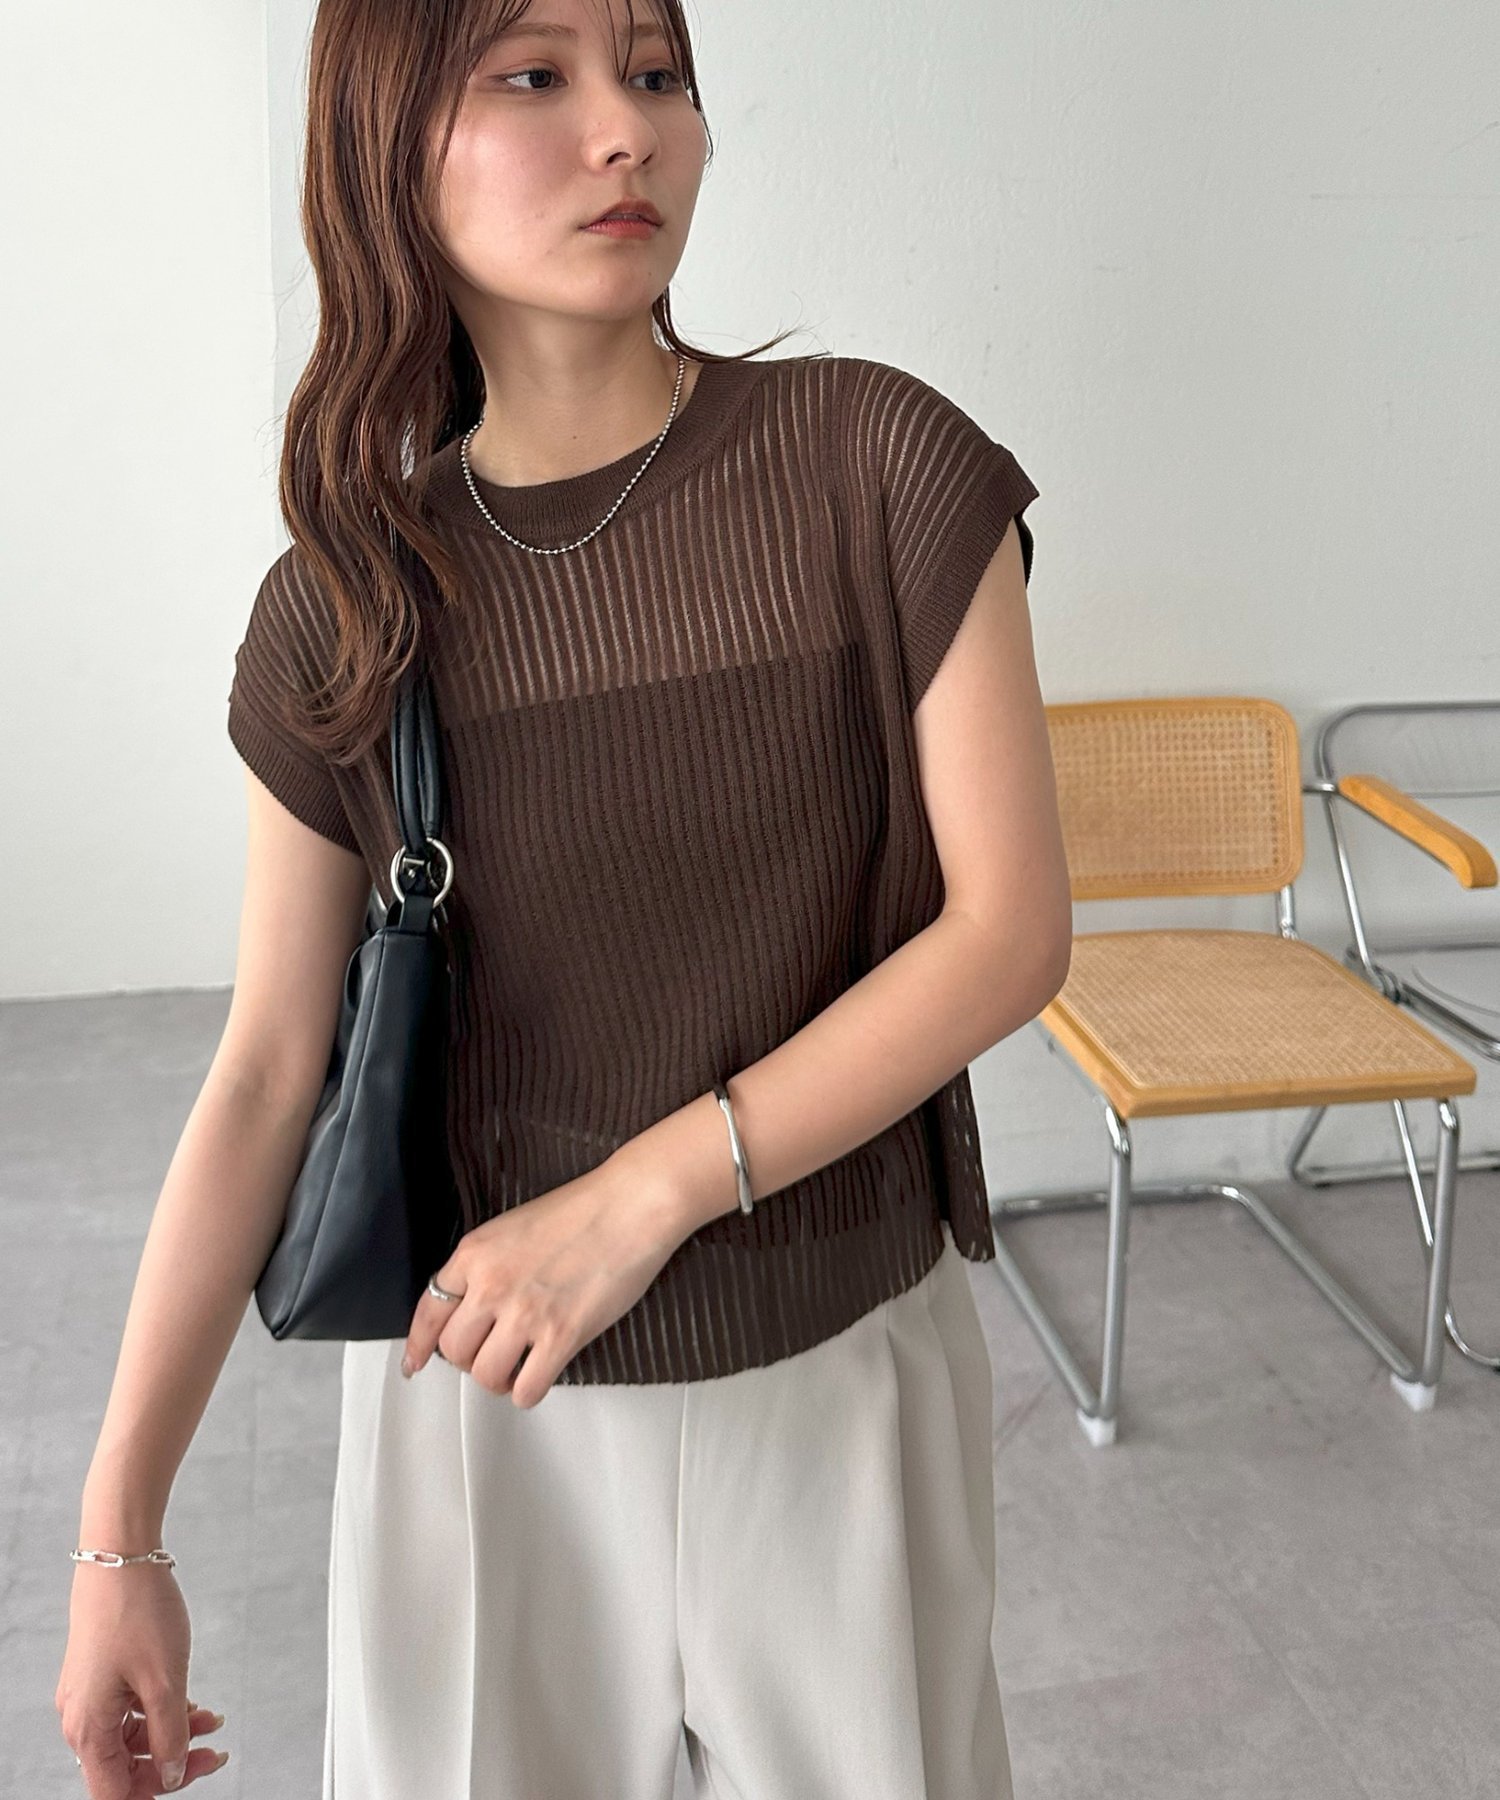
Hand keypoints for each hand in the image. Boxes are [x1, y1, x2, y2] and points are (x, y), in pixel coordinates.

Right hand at [57, 1558, 227, 1795]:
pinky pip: (129, 1709)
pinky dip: (160, 1711)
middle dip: (172, 1762)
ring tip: (212, 1720)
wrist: (121, 1555)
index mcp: (88, 1728)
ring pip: (130, 1737)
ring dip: (172, 1733)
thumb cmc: (137, 1611)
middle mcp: (81, 1716)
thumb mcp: (165, 1682)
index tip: (195, 1773)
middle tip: (216, 1751)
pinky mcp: (100, 1673)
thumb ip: (171, 1736)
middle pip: (123, 1768)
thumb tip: (173, 1774)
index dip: (157, 1791)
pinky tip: (190, 1702)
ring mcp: (89, 1693)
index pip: (116, 1793)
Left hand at [401, 1158, 687, 1407]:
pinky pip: (526, 1389)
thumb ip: (485, 1265)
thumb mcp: (512, 1228)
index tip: (416, 1363)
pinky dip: (529, 1391)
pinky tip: (541, 1373)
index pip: (428, 1312)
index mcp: (475, 1254)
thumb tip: (473, 1308)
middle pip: (454, 1351)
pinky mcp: (561, 1335)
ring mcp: (525, 1313)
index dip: (419, 1346)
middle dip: (469, 1360)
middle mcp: (492, 1285)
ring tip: (517, 1367)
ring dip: (499, 1380)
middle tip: (491, 1354)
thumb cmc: (583, 1211)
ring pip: (485, 1376)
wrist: (630, 1206)